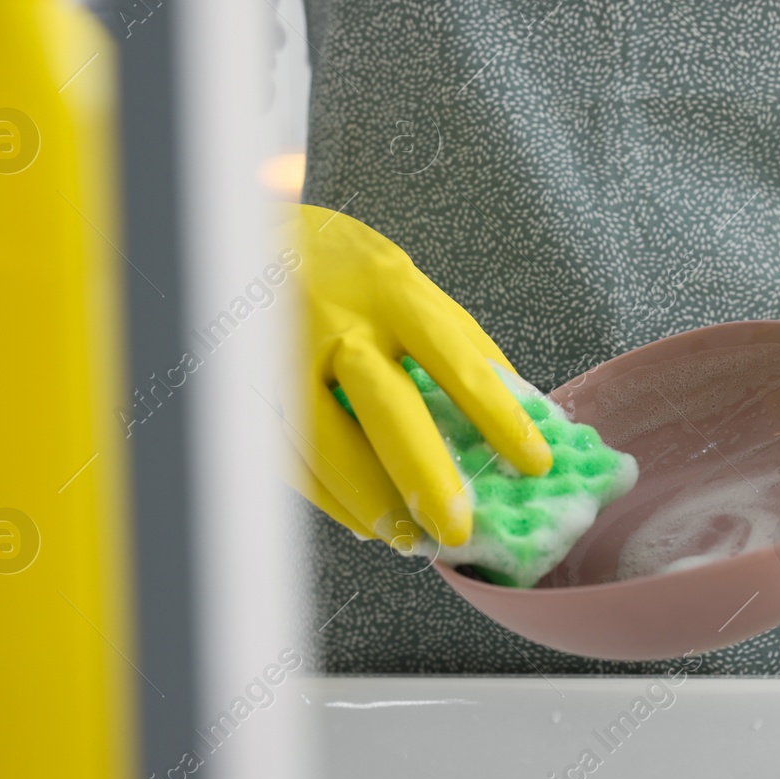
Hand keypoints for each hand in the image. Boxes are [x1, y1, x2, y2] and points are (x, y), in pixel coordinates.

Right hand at [277, 204, 551, 546]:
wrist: (246, 238)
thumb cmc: (343, 268)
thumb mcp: (406, 282)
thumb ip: (456, 341)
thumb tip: (516, 408)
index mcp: (390, 290)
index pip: (453, 358)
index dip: (496, 413)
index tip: (534, 462)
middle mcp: (337, 322)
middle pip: (385, 405)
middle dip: (424, 474)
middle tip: (458, 529)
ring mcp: (285, 356)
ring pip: (326, 442)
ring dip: (370, 501)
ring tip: (411, 540)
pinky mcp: (250, 387)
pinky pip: (288, 454)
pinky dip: (328, 498)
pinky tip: (364, 522)